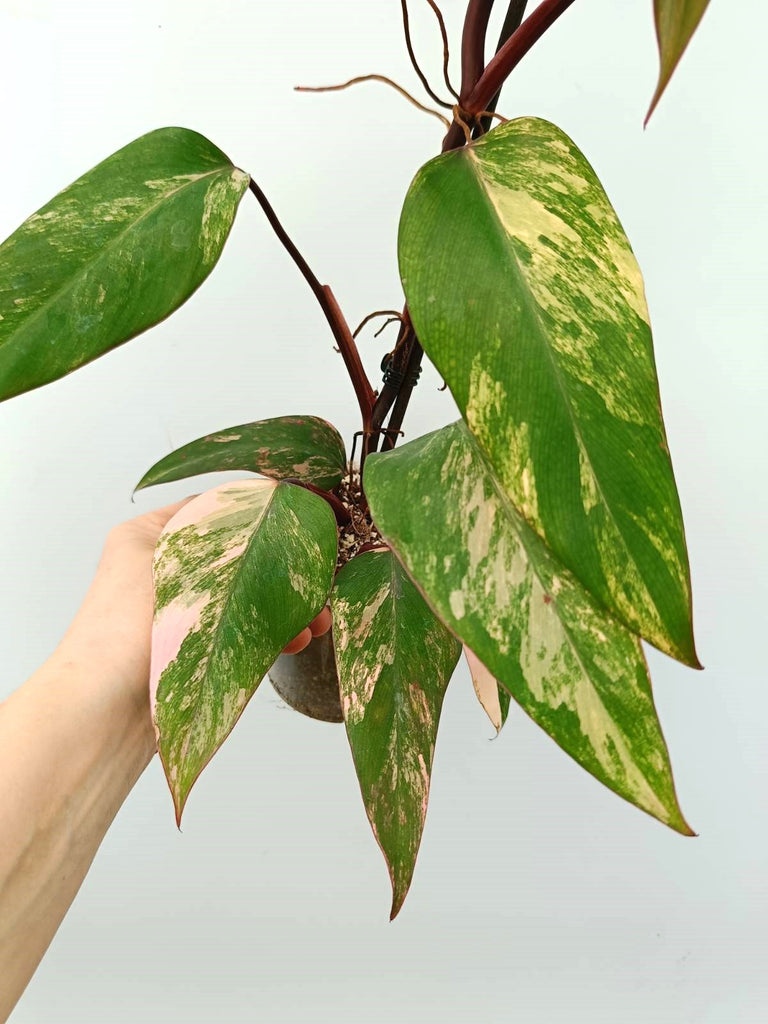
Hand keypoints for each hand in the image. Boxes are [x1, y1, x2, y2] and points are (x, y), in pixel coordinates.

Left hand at [62, 500, 331, 714]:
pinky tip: (298, 639)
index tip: (308, 516)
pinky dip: (270, 633)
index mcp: (151, 534)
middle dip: (285, 566)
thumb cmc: (122, 628)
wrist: (101, 712)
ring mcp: (182, 613)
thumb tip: (269, 502)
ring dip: (285, 604)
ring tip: (317, 617)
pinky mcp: (194, 651)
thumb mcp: (173, 558)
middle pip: (240, 554)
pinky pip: (242, 632)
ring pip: (247, 597)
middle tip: (321, 576)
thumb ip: (221, 531)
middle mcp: (165, 569)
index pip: (220, 506)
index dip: (266, 510)